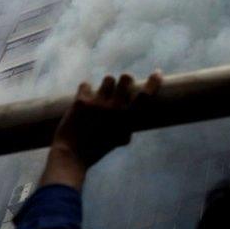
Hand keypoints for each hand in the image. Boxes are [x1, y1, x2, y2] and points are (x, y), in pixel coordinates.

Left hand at [40, 72, 161, 189]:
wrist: (72, 155)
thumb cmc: (97, 149)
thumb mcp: (119, 139)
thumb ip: (127, 126)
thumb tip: (131, 111)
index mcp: (127, 118)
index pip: (145, 96)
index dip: (153, 82)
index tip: (157, 73)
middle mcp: (115, 108)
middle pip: (125, 78)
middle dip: (125, 80)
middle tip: (121, 86)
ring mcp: (98, 103)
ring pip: (108, 79)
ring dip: (106, 85)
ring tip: (101, 94)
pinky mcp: (81, 101)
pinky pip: (86, 84)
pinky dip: (85, 90)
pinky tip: (84, 98)